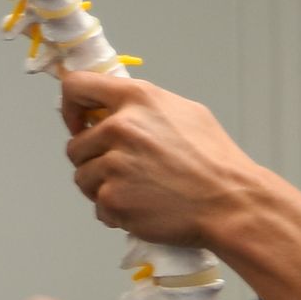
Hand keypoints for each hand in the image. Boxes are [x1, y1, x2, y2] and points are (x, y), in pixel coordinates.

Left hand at [59, 68, 261, 249]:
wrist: (229, 202)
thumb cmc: (215, 160)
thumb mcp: (184, 112)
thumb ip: (143, 108)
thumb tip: (117, 110)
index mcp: (136, 98)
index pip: (76, 86)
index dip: (70, 108)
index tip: (78, 123)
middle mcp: (120, 128)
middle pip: (75, 146)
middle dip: (93, 160)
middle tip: (121, 171)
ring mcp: (114, 165)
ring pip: (83, 178)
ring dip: (101, 188)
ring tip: (135, 191)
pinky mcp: (113, 199)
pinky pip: (98, 207)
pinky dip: (115, 213)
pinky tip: (142, 208)